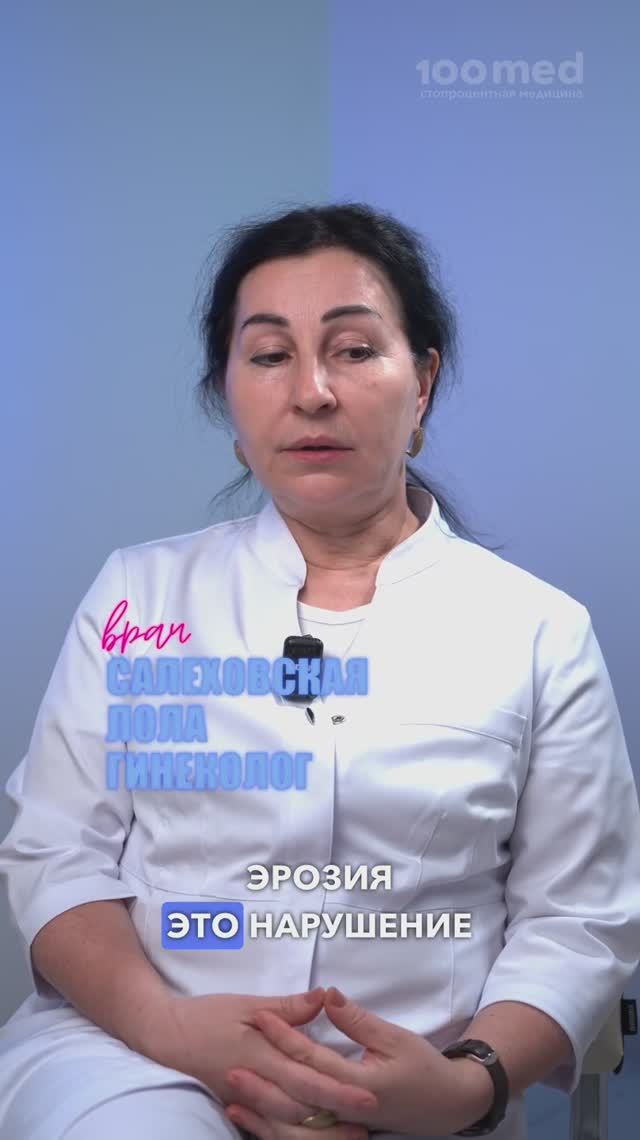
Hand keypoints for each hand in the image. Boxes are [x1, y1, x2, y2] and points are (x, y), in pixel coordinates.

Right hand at [145, 987, 377, 1124]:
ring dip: (320, 1132)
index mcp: (259, 1056)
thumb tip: (322, 998)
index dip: (338, 1090)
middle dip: (336, 1119)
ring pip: (287, 1126)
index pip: (305, 1079)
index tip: (367, 1096)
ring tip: (350, 1135)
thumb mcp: (246, 1003)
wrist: (165, 1037)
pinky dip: (294, 1133)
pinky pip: (270, 1127)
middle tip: (369, 1122)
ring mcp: (245, 1101)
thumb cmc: (205, 1015)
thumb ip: (286, 1007)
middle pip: (301, 1111)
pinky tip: (313, 1132)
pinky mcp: (238, 1108)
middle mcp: (254, 1085)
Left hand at [227, 987, 493, 1136]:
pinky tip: (249, 1116)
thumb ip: (358, 1020)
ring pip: (294, 1125)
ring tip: (231, 1093)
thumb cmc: (424, 1069)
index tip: (259, 1015)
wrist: (446, 1107)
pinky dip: (272, 1128)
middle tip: (229, 1060)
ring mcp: (341, 1126)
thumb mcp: (395, 1038)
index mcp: (360, 1084)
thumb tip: (327, 995)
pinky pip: (300, 1136)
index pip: (312, 1058)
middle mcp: (346, 1110)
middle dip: (260, 1079)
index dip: (284, 1034)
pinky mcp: (339, 1132)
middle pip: (295, 1096)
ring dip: (261, 1109)